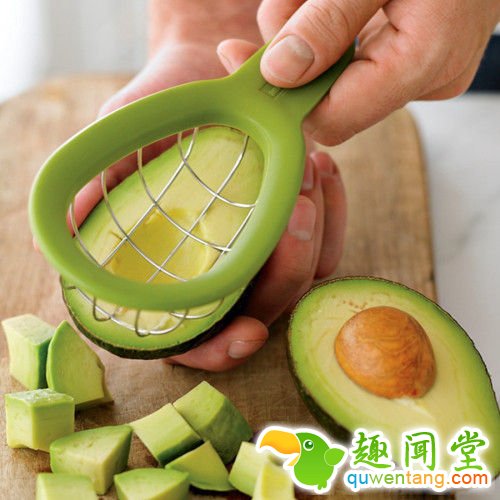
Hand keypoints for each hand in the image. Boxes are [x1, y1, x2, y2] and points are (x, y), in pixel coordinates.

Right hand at [71, 2, 346, 370]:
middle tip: (295, 204)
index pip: (196, 336)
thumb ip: (100, 186)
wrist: (202, 77)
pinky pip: (332, 244)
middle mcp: (223, 270)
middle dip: (287, 268)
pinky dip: (335, 212)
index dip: (219, 349)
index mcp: (176, 270)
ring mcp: (265, 252)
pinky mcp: (300, 228)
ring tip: (307, 167)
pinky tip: (321, 169)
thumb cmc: (158, 114)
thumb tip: (71, 230)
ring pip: (305, 278)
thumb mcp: (120, 143)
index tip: (246, 334)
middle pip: (263, 307)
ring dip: (314, 236)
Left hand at [220, 0, 499, 145]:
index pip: (332, 118)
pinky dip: (333, 34)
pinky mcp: (416, 61)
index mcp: (422, 61)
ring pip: (339, 78)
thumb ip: (327, 21)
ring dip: (310, 37)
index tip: (240, 60)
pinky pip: (358, 62)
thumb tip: (279, 72)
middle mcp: (426, 80)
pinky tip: (332, 3)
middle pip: (330, 99)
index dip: (282, 98)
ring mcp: (423, 73)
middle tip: (282, 7)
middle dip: (294, 57)